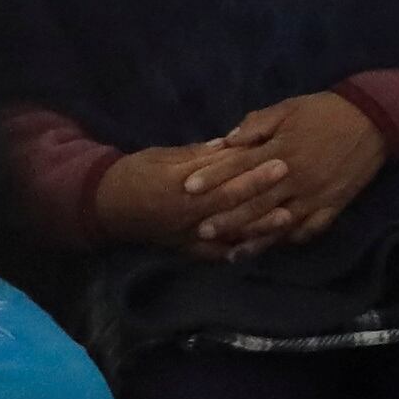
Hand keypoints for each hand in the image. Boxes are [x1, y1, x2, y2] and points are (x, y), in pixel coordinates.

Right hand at [92, 138, 296, 254]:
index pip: (226, 179)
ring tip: (287, 220)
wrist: (106, 204)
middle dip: (264, 196)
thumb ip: (199, 155)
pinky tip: (257, 248)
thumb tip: (232, 145)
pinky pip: (214, 254)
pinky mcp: (185, 248)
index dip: (255, 172)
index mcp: (183, 187)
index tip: (280, 161)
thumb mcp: (165, 156)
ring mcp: (187, 236)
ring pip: (229, 234)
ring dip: (259, 228)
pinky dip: (235, 251)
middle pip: (233, 206)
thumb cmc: (136, 172)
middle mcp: (188, 215)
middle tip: (292, 185)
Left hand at [210, 92, 392, 250]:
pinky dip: (289, 240)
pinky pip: (308, 230)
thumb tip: (228, 141)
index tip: (188, 189)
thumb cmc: (324, 111)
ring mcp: (314, 196)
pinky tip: (271, 248)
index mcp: (280, 151)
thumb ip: (257, 124)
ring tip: (231, 252)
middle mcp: (294, 178)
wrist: (374, 119)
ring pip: (278, 223)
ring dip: (254, 238)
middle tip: (200, 230)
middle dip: (226, 217)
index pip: (239, 167)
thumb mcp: (288, 108)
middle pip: (254, 202)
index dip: (212, 178)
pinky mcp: (332, 206)